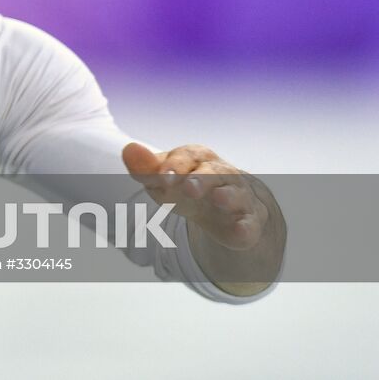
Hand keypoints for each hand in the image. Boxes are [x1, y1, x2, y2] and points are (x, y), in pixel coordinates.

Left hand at [121, 142, 267, 250]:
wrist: (223, 211)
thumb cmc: (186, 187)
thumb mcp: (163, 179)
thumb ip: (145, 167)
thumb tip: (128, 149)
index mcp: (198, 158)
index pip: (187, 156)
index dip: (175, 166)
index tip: (162, 178)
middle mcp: (222, 173)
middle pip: (214, 171)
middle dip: (201, 179)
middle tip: (188, 188)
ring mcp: (238, 197)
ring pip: (236, 193)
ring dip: (227, 195)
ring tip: (218, 198)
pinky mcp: (248, 222)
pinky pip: (250, 224)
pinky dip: (246, 227)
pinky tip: (240, 230)